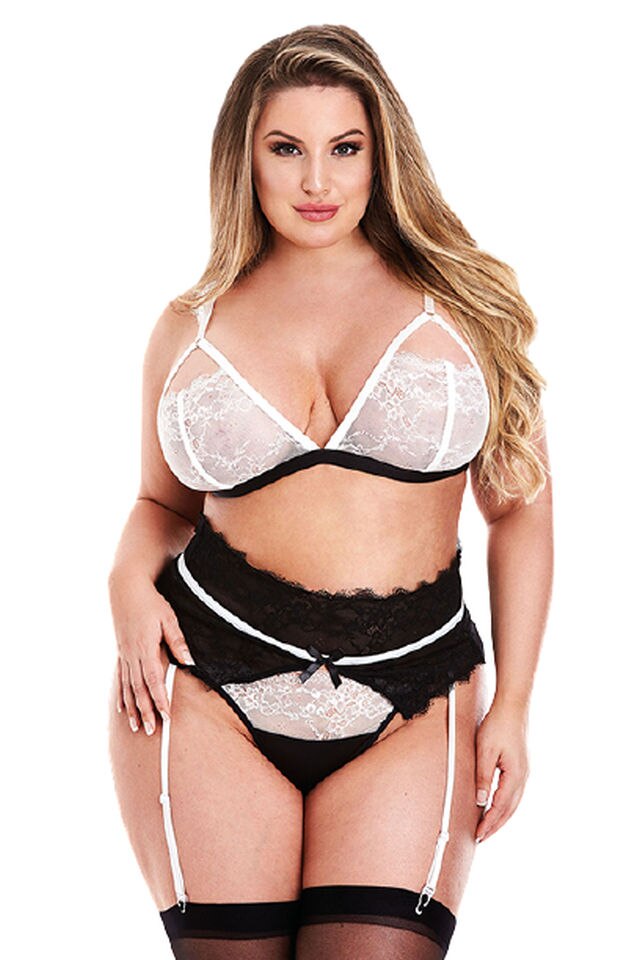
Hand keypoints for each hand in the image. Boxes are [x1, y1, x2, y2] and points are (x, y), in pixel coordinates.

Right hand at [109, 572, 194, 736]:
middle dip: (146, 711)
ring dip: (133, 708)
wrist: (126, 587)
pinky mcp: (121, 652)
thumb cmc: (151, 601)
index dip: (160, 699)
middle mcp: (132, 654)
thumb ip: (177, 641)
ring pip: (128, 687)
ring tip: (136, 727)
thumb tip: (189, 661)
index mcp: (146, 646)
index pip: (154, 678)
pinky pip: (121, 678)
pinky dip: (122, 695)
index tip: (166, 716)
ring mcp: (125, 654)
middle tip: (151, 732)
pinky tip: (122, 709)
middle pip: (139, 688)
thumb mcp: (169, 618)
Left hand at [474, 699, 529, 842]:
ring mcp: (524, 772)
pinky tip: (496, 805)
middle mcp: (523, 777)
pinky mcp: (520, 766)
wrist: (513, 706)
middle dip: (495, 825)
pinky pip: (513, 793)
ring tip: (487, 827)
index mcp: (515, 776)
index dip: (489, 823)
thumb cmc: (498, 726)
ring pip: (513, 803)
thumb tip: (481, 801)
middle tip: (481, 838)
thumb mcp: (485, 751)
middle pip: (509, 809)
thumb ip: (483, 777)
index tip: (478, 835)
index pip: (500, 807)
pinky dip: (504, 804)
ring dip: (500, 816)